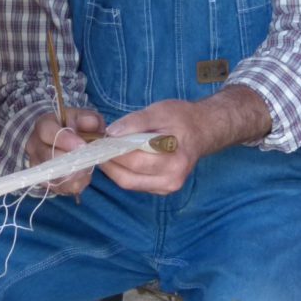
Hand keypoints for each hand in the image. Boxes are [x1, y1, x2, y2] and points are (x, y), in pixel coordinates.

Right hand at [25, 107, 105, 196]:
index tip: (82, 145)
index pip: (47, 132)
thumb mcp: (84, 116)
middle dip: (70, 160)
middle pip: (47, 156)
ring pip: (51, 174)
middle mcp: (35, 145)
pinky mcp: (43, 180)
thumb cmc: (75, 125)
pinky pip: (56, 187)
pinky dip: (72, 184)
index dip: (64, 139)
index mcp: (44, 125)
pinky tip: (84, 177)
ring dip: (72, 174)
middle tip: (88, 160)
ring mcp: (37, 164)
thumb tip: (92, 125)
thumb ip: (89, 119)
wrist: (64, 138)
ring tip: (88, 169)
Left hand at [102, 87, 270, 194]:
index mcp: (175, 158)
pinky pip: (136, 184)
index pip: (135, 159)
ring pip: (129, 183)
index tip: (99, 141)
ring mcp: (169, 186)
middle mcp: (173, 178)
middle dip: (110, 161)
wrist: (203, 129)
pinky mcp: (163, 189)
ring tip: (106, 153)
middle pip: (130, 175)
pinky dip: (124, 173)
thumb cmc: (182, 117)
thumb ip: (135, 121)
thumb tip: (110, 134)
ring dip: (114, 170)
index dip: (113, 151)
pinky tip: (120, 160)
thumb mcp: (160, 111)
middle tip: (98, 148)